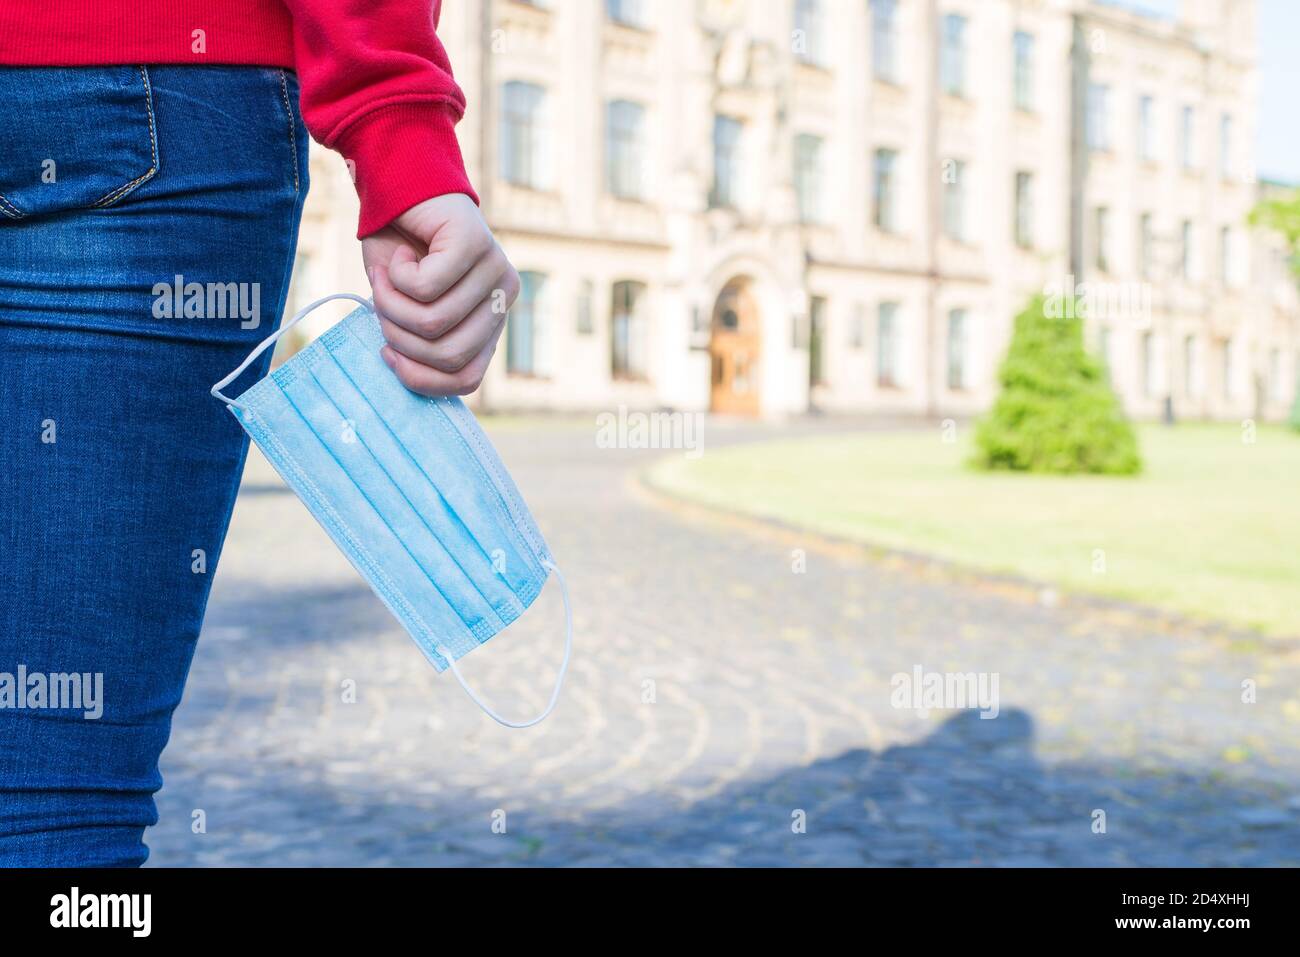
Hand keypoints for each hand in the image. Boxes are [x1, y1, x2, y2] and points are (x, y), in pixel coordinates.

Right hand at [362, 193, 518, 396]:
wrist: (397, 190)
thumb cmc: (400, 253)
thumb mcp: (407, 309)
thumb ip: (420, 343)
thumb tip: (410, 374)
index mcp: (492, 322)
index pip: (467, 379)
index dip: (420, 378)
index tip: (389, 355)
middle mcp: (503, 298)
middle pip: (448, 354)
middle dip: (400, 337)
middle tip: (382, 304)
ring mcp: (495, 270)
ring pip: (434, 322)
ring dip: (390, 304)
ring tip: (385, 278)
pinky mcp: (476, 244)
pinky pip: (425, 287)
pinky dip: (396, 277)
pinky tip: (401, 254)